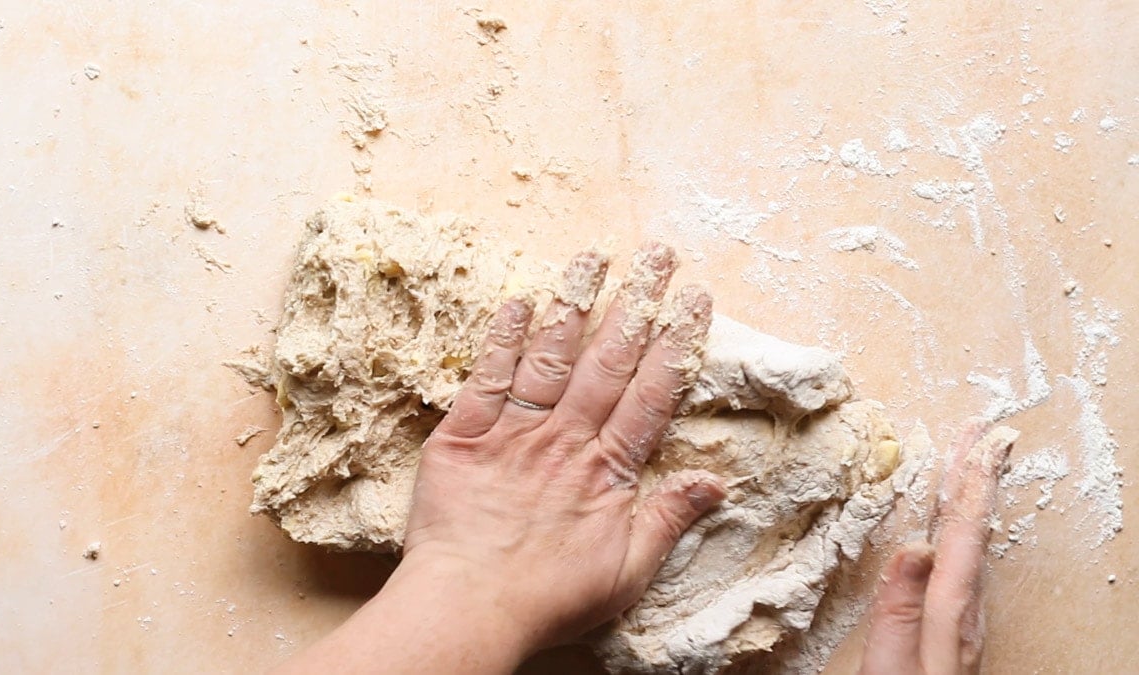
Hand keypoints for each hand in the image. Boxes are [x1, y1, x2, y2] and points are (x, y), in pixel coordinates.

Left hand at [275, 243, 723, 674]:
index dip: (675, 345)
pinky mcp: (463, 435)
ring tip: (594, 257)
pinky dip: (503, 338)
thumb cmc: (549, 598)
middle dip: (637, 303)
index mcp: (608, 469)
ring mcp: (514, 433)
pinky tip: (518, 300)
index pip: (651, 394)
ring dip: (576, 304)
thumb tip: (717, 481)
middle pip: (608, 360)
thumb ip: (669, 518)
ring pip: (551, 356)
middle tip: (659, 254)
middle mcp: (565, 438)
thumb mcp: (627, 572)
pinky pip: (488, 378)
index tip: (694, 301)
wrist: (468, 608)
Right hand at [860, 419, 1016, 674]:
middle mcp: (965, 612)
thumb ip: (900, 610)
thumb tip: (916, 546)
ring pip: (970, 543)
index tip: (980, 444)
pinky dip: (961, 528)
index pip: (962, 538)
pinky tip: (954, 522)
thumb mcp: (888, 665)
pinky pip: (962, 560)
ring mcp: (962, 619)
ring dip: (971, 498)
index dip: (970, 488)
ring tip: (972, 461)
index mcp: (949, 615)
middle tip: (985, 433)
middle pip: (974, 533)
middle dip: (977, 480)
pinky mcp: (952, 627)